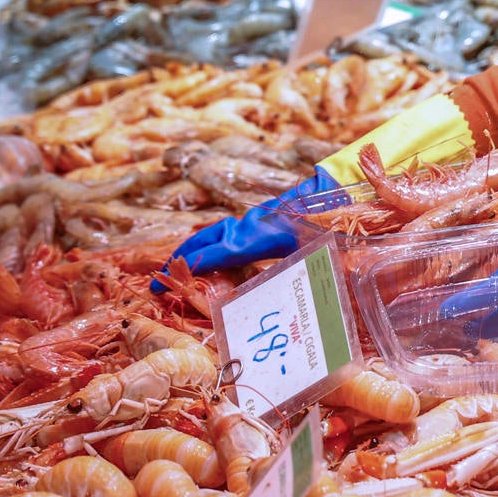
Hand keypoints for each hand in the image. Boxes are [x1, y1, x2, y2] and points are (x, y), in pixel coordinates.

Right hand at [167, 168, 340, 275]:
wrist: (338, 188)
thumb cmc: (329, 223)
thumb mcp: (313, 255)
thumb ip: (293, 277)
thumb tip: (281, 308)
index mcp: (258, 238)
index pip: (214, 255)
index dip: (188, 269)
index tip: (164, 284)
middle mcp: (250, 226)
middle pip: (205, 240)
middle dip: (180, 258)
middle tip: (159, 279)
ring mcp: (254, 220)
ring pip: (216, 233)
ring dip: (194, 249)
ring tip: (177, 269)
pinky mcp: (261, 218)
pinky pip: (228, 231)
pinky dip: (212, 243)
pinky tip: (212, 256)